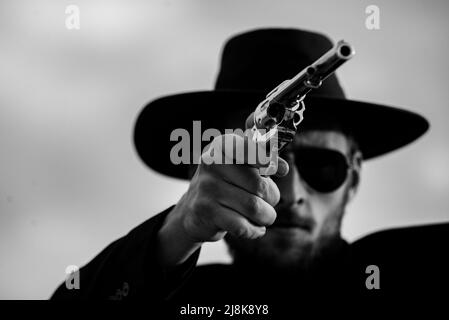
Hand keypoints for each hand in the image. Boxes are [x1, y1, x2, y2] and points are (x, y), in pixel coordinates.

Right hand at [157, 134, 288, 266]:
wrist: (193, 210)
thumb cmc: (225, 184)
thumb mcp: (240, 166)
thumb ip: (263, 161)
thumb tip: (283, 168)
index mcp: (222, 146)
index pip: (250, 149)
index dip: (269, 160)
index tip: (282, 170)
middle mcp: (212, 164)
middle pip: (260, 185)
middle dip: (272, 197)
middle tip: (268, 201)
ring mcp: (208, 188)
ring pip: (254, 207)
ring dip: (267, 216)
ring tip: (265, 216)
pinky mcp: (207, 212)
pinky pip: (243, 225)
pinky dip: (255, 230)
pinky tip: (256, 228)